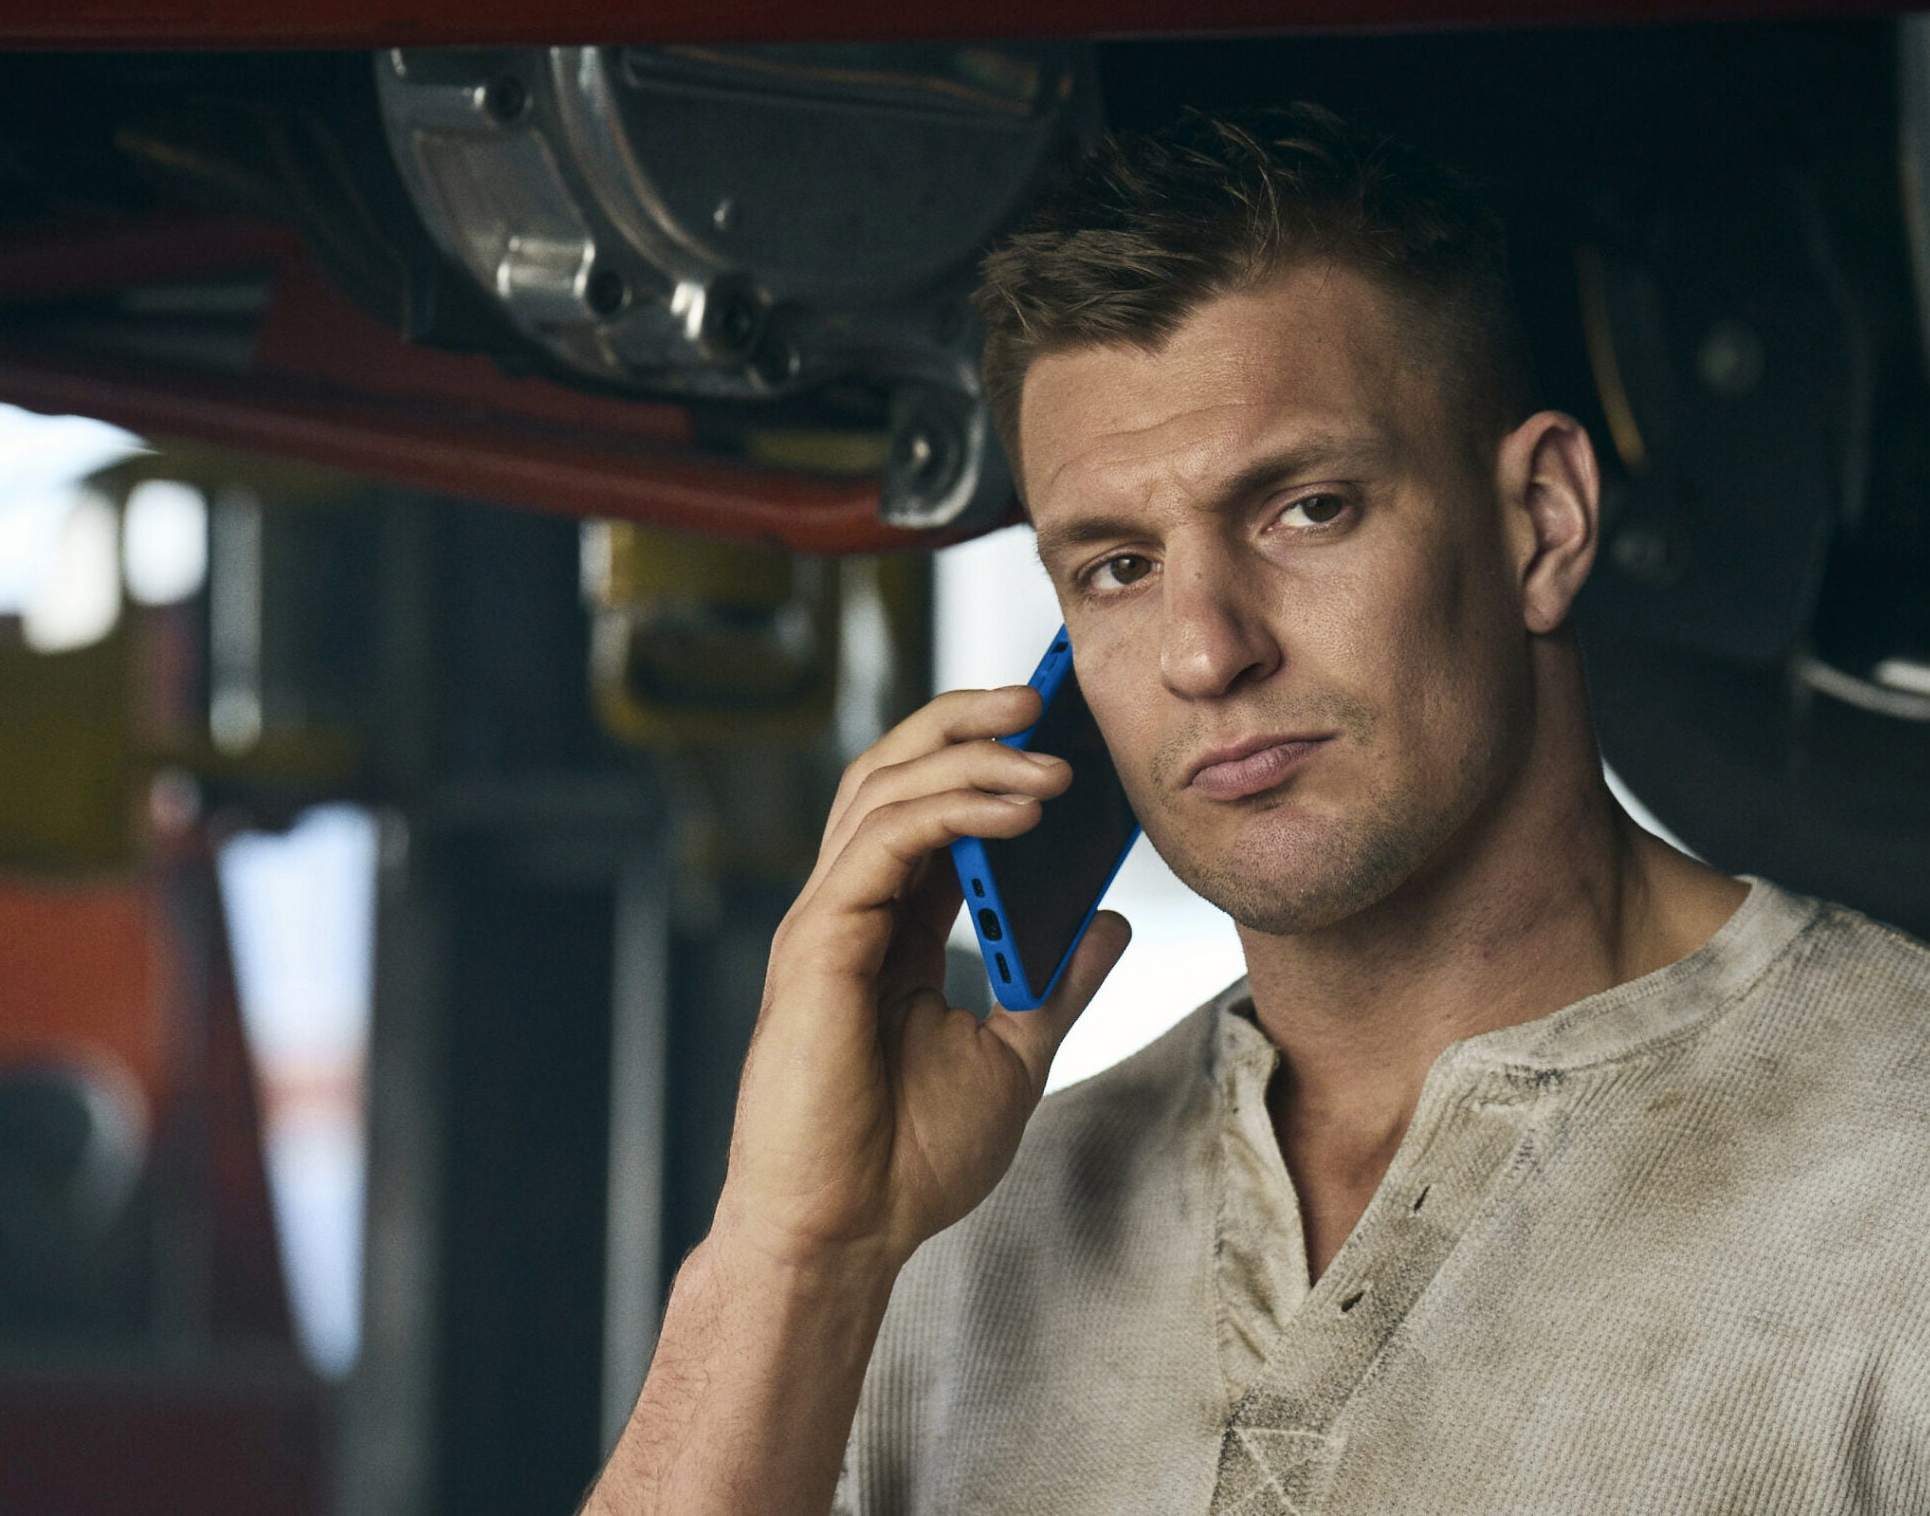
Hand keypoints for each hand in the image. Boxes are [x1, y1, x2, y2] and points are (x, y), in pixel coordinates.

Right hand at [713, 685, 1132, 1278]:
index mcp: (889, 926)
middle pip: (892, 768)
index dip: (984, 753)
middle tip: (1044, 695)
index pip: (929, 804)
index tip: (1059, 726)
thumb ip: (1054, 983)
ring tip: (1051, 754)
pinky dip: (953, 808)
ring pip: (883, 786)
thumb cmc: (905, 1161)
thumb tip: (1110, 920)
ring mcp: (828, 919)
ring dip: (971, 755)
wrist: (846, 1234)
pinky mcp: (818, 941)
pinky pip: (883, 840)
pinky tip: (1019, 807)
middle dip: (965, 719)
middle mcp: (851, 907)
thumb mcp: (1011, 1054)